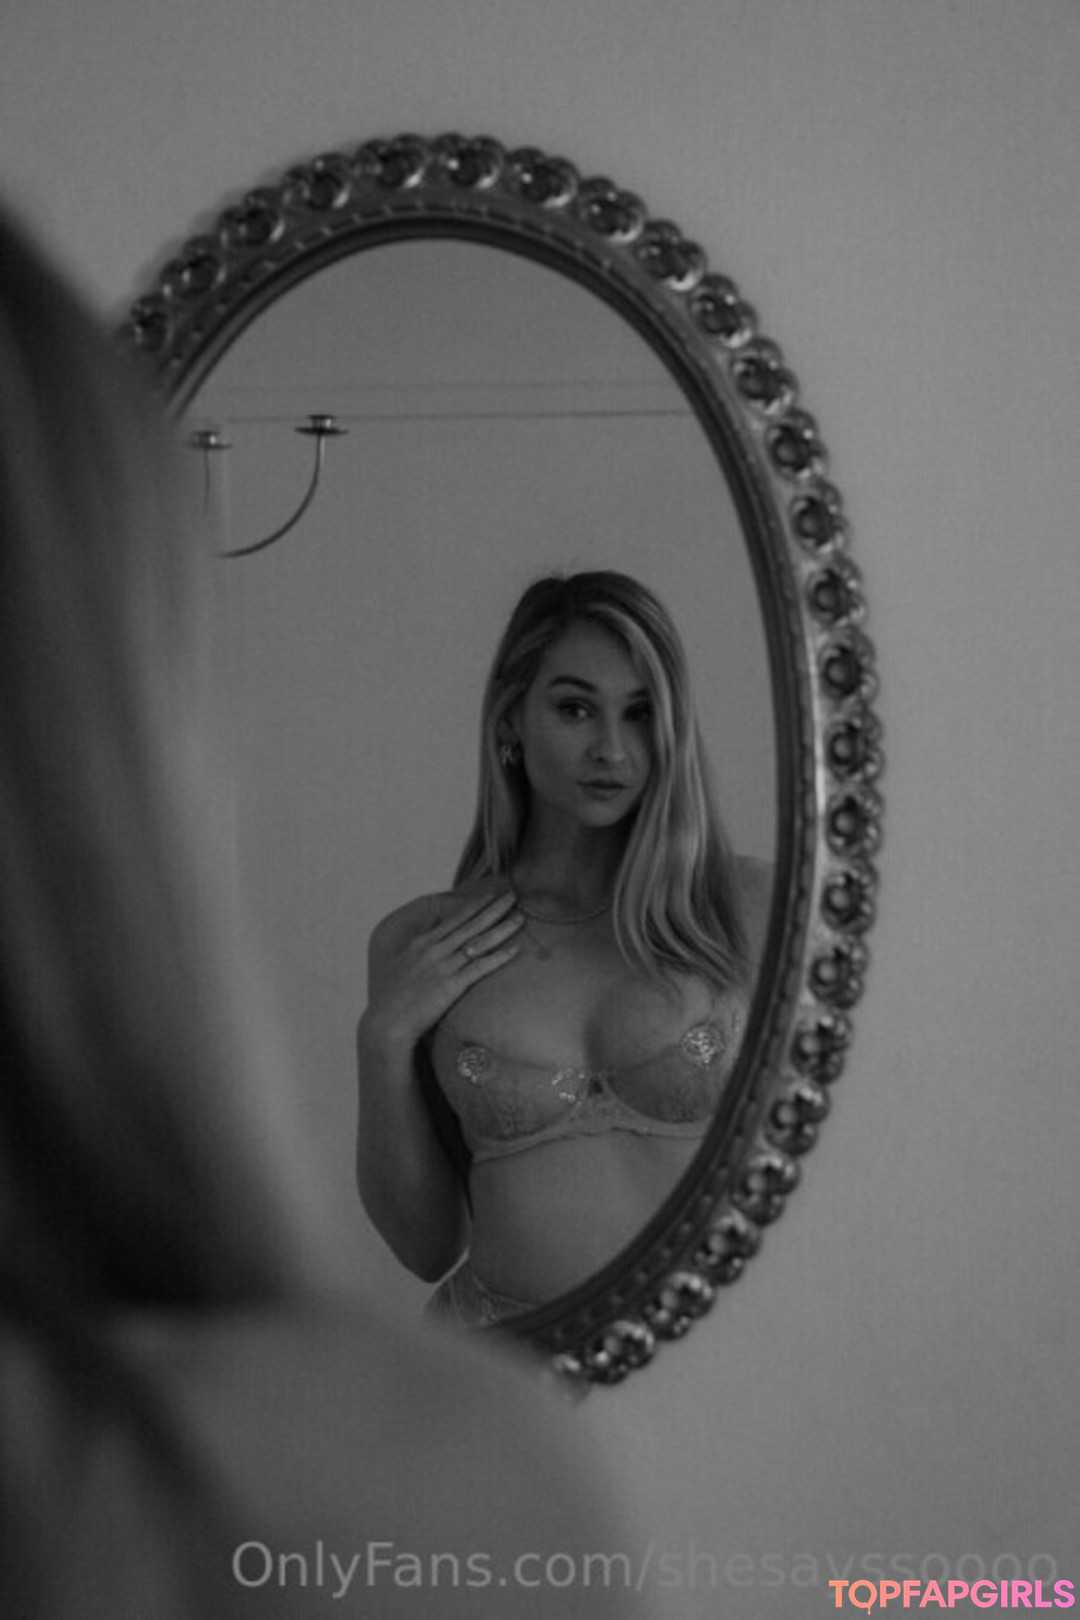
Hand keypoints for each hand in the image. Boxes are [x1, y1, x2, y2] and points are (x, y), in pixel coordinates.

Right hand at [363, 887, 523, 1047]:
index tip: (491, 895)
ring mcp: (444, 967)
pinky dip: (498, 958)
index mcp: (422, 943)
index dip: (475, 905)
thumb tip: (429, 940)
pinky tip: (514, 950)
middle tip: (512, 895)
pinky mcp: (451, 986)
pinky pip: (480, 968)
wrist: (386, 1022)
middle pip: (471, 924)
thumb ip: (417, 952)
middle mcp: (435, 950)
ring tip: (520, 917)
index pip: (454, 919)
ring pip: (479, 942)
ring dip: (502, 928)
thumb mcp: (401, 965)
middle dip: (494, 908)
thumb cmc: (392, 998)